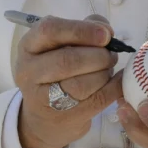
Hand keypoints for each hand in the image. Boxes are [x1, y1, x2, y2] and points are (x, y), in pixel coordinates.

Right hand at [14, 15, 123, 147]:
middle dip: (98, 55)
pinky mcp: (65, 117)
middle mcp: (30, 71)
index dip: (81, 30)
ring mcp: (44, 98)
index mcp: (28, 46)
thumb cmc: (57, 71)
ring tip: (109, 68)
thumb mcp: (60, 45)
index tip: (106, 34)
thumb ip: (83, 29)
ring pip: (81, 84)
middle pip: (67, 60)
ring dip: (105, 73)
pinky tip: (119, 79)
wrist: (44, 116)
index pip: (50, 30)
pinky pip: (97, 100)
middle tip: (111, 54)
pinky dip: (114, 87)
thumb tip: (107, 31)